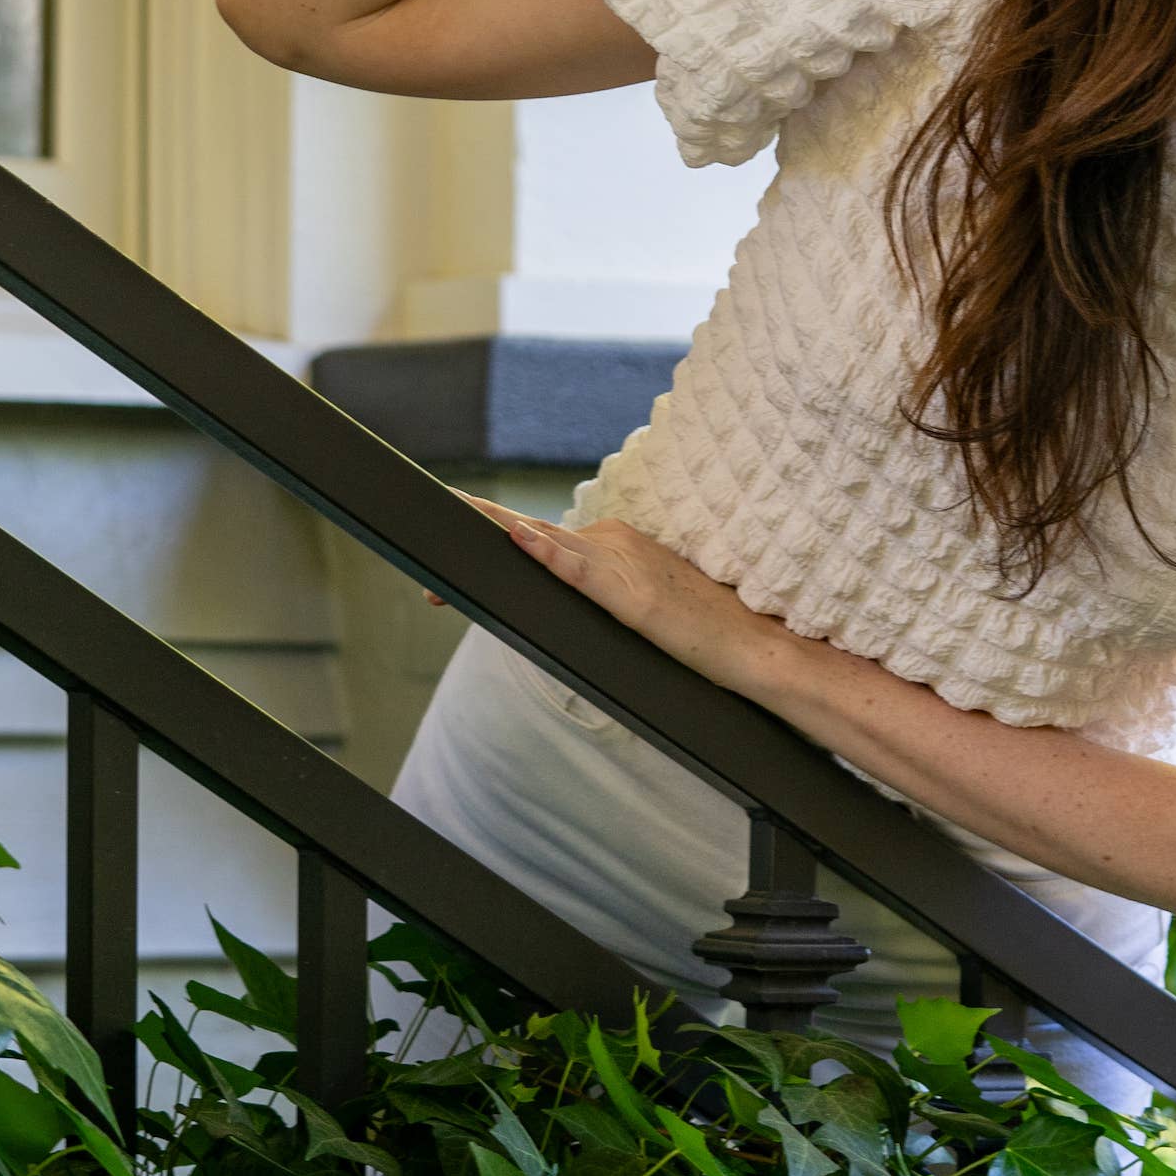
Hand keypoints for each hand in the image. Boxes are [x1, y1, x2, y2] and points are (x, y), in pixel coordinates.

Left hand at [466, 496, 786, 693]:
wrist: (753, 647)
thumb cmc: (701, 633)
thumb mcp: (640, 607)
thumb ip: (600, 596)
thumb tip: (558, 609)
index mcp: (612, 545)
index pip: (538, 539)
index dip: (494, 539)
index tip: (447, 552)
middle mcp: (613, 543)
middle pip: (528, 537)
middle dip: (475, 539)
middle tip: (422, 557)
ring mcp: (623, 565)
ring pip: (543, 545)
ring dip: (493, 538)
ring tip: (446, 528)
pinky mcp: (634, 596)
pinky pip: (581, 572)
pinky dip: (549, 555)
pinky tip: (520, 540)